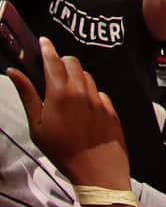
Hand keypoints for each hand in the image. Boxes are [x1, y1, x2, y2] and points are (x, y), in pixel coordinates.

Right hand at [7, 37, 130, 190]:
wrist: (97, 165)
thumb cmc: (61, 149)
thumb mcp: (37, 126)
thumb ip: (28, 96)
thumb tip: (14, 72)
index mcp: (60, 93)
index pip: (54, 61)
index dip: (47, 49)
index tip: (43, 40)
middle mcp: (82, 89)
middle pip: (72, 62)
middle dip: (61, 62)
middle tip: (52, 71)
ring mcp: (98, 97)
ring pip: (86, 75)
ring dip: (75, 76)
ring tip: (65, 93)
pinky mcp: (110, 106)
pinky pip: (98, 91)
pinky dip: (88, 93)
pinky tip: (82, 108)